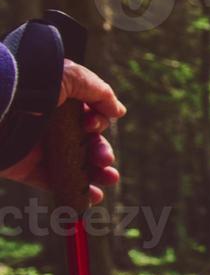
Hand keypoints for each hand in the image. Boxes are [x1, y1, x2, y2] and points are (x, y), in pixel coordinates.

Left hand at [1, 61, 124, 205]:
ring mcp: (38, 146)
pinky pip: (54, 183)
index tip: (90, 124)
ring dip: (97, 173)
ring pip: (75, 164)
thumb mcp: (72, 77)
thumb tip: (118, 111)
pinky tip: (93, 197)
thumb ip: (100, 92)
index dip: (98, 122)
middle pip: (86, 142)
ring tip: (110, 178)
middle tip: (104, 159)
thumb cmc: (32, 84)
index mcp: (60, 101)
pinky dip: (75, 192)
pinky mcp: (26, 166)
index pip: (89, 116)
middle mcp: (50, 123)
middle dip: (102, 151)